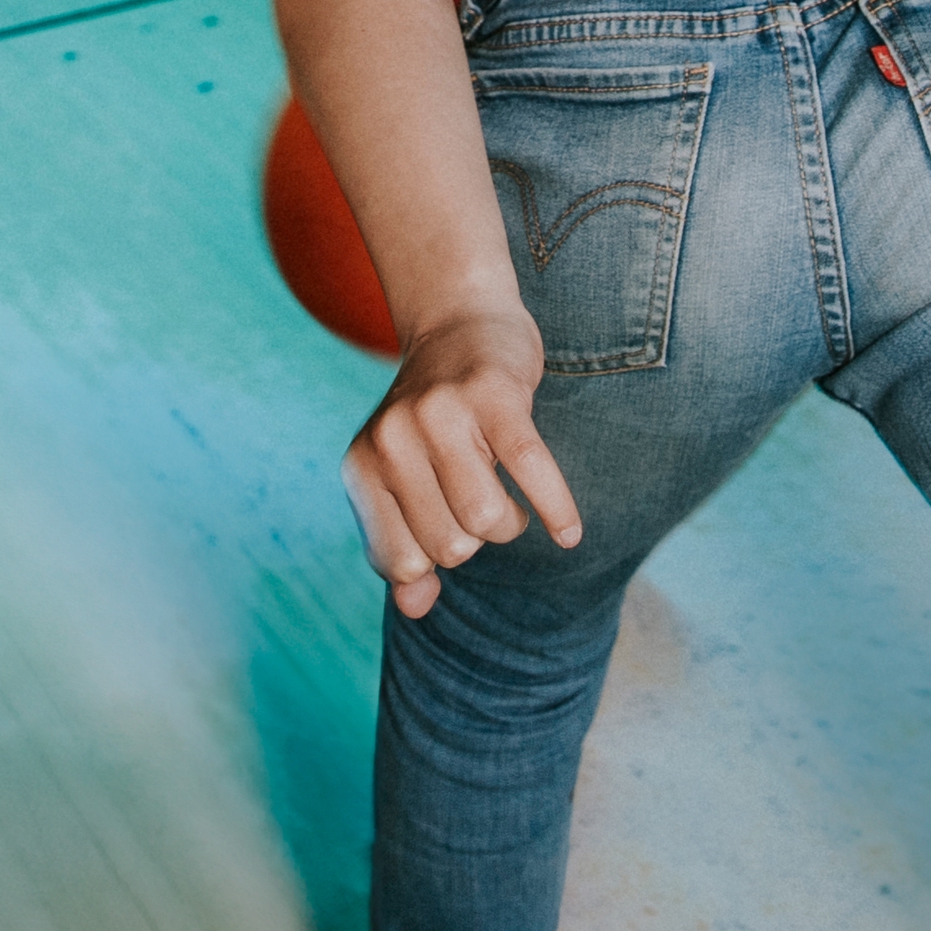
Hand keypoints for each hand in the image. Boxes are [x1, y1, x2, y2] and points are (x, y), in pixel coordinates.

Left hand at [343, 307, 582, 618]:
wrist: (460, 322)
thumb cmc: (434, 421)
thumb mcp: (403, 481)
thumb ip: (403, 548)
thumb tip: (415, 608)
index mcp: (362, 465)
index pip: (400, 562)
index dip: (434, 559)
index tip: (447, 529)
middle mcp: (392, 437)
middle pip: (452, 546)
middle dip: (478, 539)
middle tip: (479, 499)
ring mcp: (442, 412)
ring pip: (488, 518)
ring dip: (511, 522)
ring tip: (506, 492)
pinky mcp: (495, 394)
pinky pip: (532, 471)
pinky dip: (557, 510)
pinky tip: (568, 532)